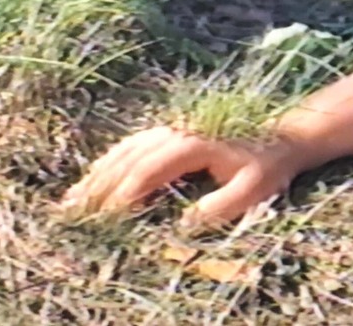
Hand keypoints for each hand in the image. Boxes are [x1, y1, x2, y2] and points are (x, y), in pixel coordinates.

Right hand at [61, 127, 305, 225]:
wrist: (282, 133)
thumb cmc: (268, 164)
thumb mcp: (253, 189)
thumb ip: (219, 207)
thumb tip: (183, 225)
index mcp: (192, 144)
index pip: (147, 171)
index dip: (123, 195)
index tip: (102, 218)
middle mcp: (175, 131)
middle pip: (128, 160)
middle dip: (98, 187)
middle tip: (70, 213)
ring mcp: (171, 127)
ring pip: (125, 150)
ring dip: (98, 174)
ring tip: (72, 197)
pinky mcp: (172, 129)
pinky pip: (132, 143)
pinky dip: (110, 159)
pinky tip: (96, 173)